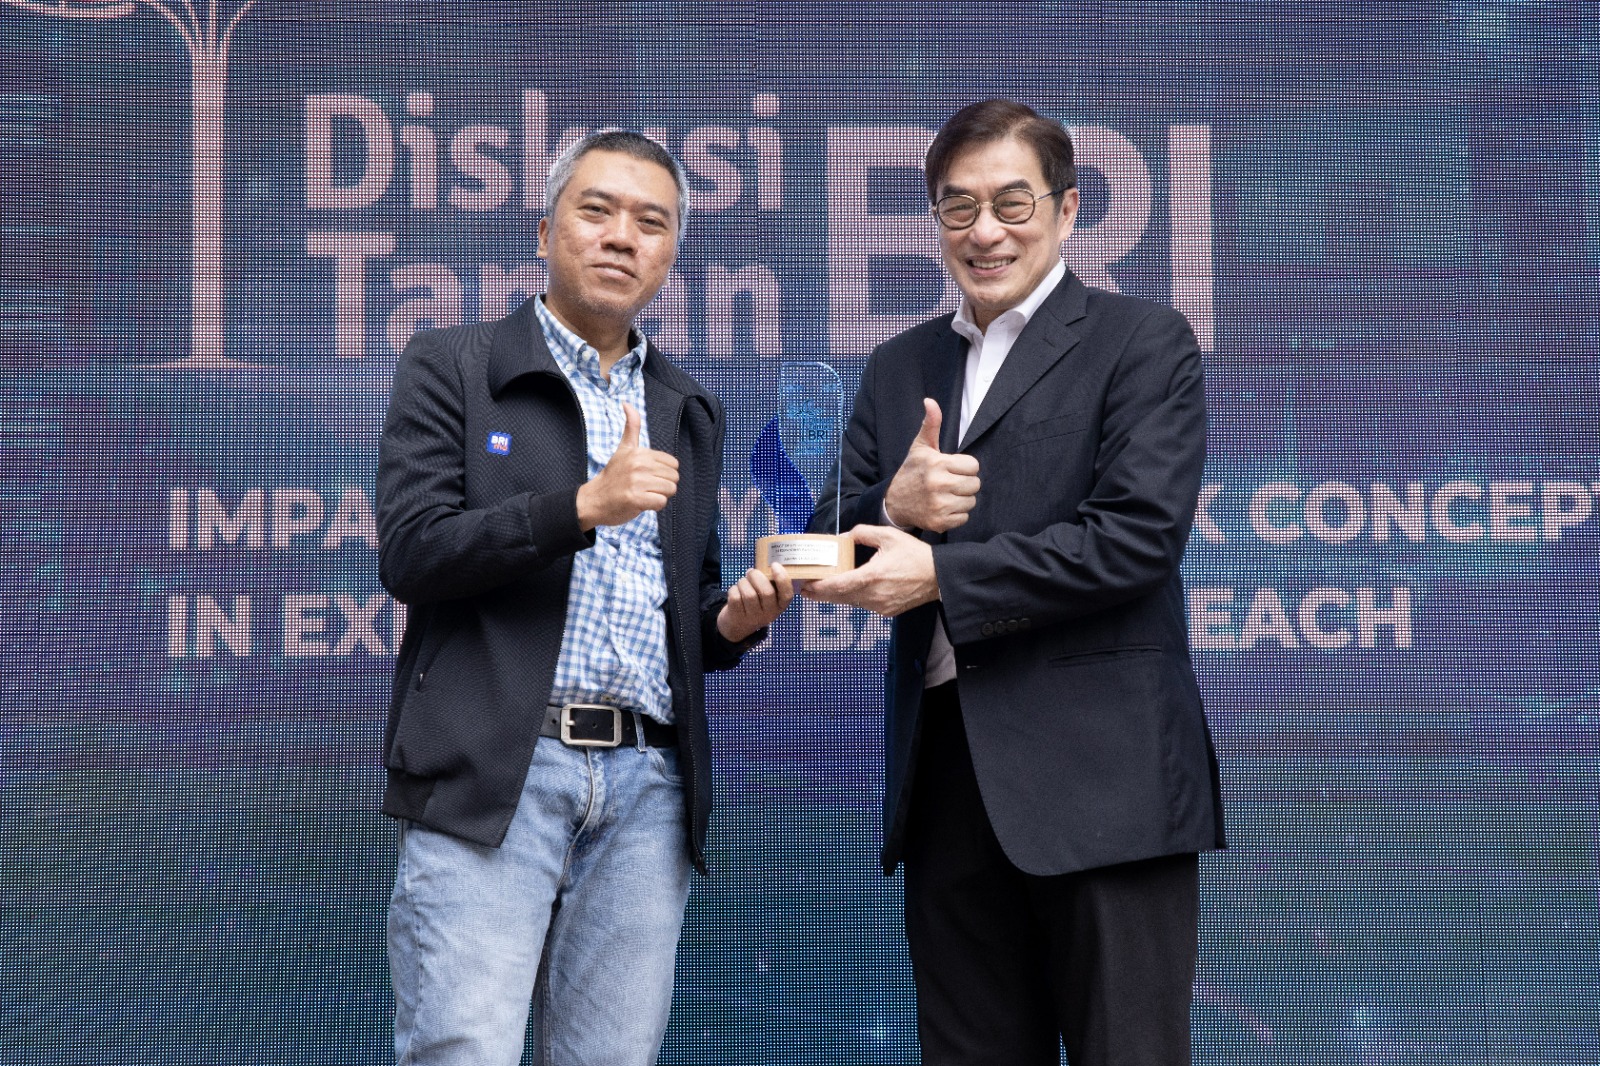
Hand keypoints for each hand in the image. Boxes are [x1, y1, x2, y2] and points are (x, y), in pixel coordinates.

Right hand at [576, 404, 679, 529]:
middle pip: (674, 478)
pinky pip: (661, 502)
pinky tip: (640, 503)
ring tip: (642, 494)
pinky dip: (654, 506)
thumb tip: (627, 403)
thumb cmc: (613, 476)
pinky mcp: (635, 499)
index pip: (673, 464)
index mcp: (639, 452)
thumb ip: (631, 427)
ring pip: (670, 490)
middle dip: (662, 485)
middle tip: (644, 487)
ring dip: (659, 496)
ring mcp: (637, 482)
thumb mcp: (623, 448)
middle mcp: (638, 464)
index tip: (647, 476)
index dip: (663, 473)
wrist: (594, 499)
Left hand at [717, 564, 794, 643]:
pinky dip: (734, 589)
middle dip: (757, 576)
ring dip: (743, 582)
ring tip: (743, 582)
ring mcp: (753, 617)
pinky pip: (735, 597)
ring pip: (749, 594)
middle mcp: (769, 614)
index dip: (782, 578)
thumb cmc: (756, 603)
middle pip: (766, 592)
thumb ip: (770, 584)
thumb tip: (767, 565)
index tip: (774, 565)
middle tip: (751, 572)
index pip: (787, 594)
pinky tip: (736, 591)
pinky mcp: (738, 616)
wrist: (738, 624)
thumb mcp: (767, 598)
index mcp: (780, 606)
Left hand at [801, 525, 937, 616]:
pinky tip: (850, 590)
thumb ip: (862, 534)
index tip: (805, 585)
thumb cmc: (914, 554)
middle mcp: (874, 595)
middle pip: (840, 597)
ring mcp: (880, 606)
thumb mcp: (888, 536)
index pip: (838, 585)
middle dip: (821, 594)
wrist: (938, 576)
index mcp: (872, 576)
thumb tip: (842, 538)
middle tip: (806, 589)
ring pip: (851, 602)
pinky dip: (855, 598)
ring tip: (824, 588)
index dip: (819, 587)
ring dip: (837, 596)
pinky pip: (864, 605)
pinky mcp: (887, 611)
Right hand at [884, 398, 979, 532]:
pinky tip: (943, 507)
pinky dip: (956, 514)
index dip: (965, 467)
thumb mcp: (920, 447)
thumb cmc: (912, 471)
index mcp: (937, 464)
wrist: (894, 502)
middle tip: (950, 482)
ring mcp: (939, 505)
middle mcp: (938, 485)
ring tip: (946, 495)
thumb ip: (931, 424)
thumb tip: (930, 401)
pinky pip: (964, 517)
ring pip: (971, 502)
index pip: (973, 466)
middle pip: (975, 484)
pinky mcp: (940, 522)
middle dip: (965, 483)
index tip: (952, 469)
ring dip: (962, 499)